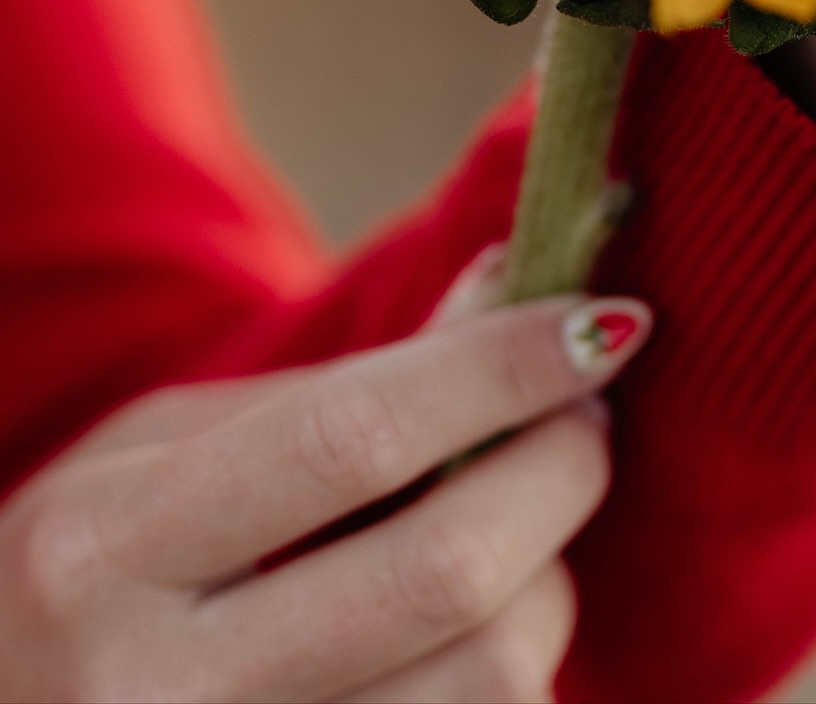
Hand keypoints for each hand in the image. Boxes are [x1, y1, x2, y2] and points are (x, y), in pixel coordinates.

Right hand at [0, 274, 649, 702]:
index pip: (353, 439)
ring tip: (522, 530)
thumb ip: (342, 384)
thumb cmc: (81, 577)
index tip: (605, 321)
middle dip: (558, 470)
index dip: (500, 371)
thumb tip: (517, 282)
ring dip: (549, 583)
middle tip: (583, 413)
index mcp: (105, 551)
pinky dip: (509, 672)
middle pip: (448, 571)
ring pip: (489, 682)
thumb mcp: (157, 450)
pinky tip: (479, 624)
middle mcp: (154, 695)